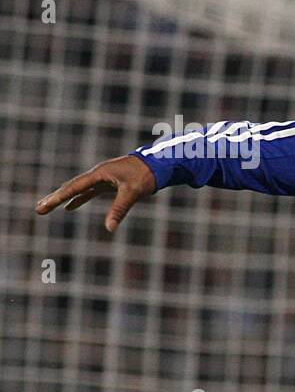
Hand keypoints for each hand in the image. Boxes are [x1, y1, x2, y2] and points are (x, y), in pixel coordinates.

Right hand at [35, 154, 157, 232]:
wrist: (158, 164)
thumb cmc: (146, 176)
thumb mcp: (132, 193)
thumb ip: (119, 210)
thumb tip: (109, 228)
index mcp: (99, 174)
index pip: (74, 187)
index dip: (58, 198)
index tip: (44, 205)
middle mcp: (98, 175)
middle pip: (71, 187)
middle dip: (55, 199)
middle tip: (39, 209)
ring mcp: (102, 178)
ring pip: (78, 190)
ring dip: (64, 199)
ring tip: (47, 206)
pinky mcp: (109, 183)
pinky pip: (89, 192)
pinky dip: (79, 199)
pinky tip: (70, 207)